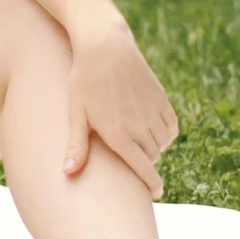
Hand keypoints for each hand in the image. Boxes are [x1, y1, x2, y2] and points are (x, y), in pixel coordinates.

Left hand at [64, 21, 179, 198]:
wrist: (105, 45)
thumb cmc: (83, 80)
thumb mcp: (76, 112)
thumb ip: (76, 145)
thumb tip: (68, 173)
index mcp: (118, 134)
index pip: (143, 168)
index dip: (151, 184)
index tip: (155, 193)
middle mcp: (139, 126)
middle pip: (151, 157)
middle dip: (144, 160)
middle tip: (131, 155)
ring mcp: (152, 111)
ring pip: (162, 142)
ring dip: (154, 146)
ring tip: (138, 140)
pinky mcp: (161, 98)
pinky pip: (171, 126)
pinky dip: (166, 131)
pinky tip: (152, 127)